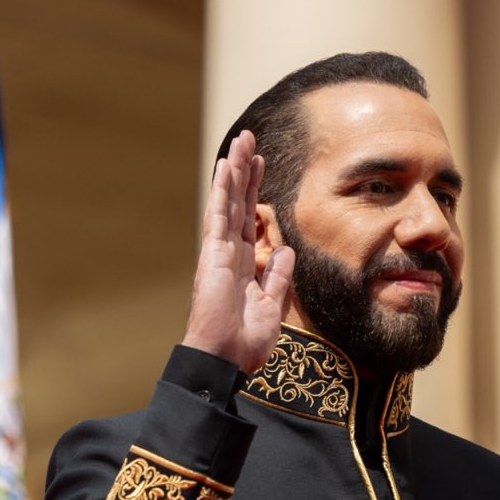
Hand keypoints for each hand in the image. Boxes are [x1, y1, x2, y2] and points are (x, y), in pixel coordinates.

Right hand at [183, 130, 294, 373]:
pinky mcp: (213, 253)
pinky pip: (219, 214)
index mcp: (243, 265)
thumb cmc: (243, 343)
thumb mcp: (272, 307)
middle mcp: (228, 252)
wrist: (225, 359)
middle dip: (246, 171)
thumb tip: (286, 251)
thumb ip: (277, 278)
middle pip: (239, 202)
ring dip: (235, 170)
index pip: (249, 219)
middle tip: (251, 140)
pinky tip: (226, 165)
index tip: (262, 165)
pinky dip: (223, 189)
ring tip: (242, 141)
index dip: (255, 191)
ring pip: (229, 201)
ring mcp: (219, 250)